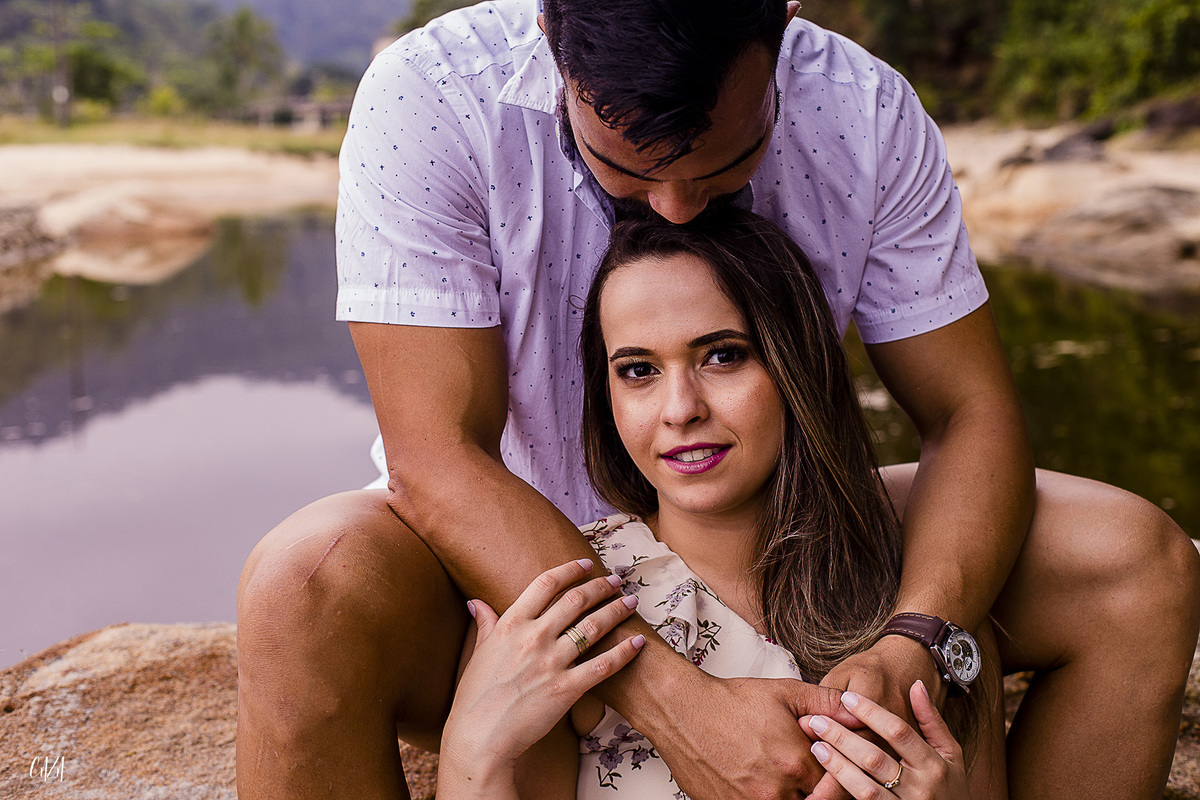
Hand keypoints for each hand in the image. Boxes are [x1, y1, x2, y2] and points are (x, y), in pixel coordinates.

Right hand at [439, 559, 644, 783]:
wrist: (479, 738)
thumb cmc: (474, 697)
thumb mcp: (478, 653)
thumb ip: (485, 624)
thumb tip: (477, 601)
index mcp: (510, 624)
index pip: (545, 583)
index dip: (569, 570)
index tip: (586, 565)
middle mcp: (533, 637)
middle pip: (576, 600)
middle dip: (600, 586)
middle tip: (616, 580)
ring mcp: (551, 663)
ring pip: (593, 626)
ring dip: (617, 610)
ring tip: (631, 602)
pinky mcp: (566, 689)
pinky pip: (603, 665)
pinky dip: (624, 652)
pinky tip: (638, 642)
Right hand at [645, 672, 856, 799]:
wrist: (682, 711)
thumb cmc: (731, 701)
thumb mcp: (785, 692)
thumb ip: (827, 703)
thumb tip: (860, 711)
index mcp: (796, 763)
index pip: (838, 784)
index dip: (840, 772)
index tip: (835, 764)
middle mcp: (776, 791)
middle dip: (818, 789)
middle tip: (805, 771)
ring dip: (793, 795)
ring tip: (784, 776)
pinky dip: (766, 797)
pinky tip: (763, 782)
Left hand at [803, 682, 968, 799]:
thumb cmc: (952, 787)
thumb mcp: (951, 753)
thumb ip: (931, 721)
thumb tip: (916, 686)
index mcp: (935, 764)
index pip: (898, 732)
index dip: (871, 713)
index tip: (847, 698)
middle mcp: (921, 788)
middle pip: (875, 759)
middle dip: (843, 738)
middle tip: (816, 721)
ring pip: (865, 788)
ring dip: (837, 766)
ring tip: (816, 746)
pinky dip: (843, 789)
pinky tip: (825, 776)